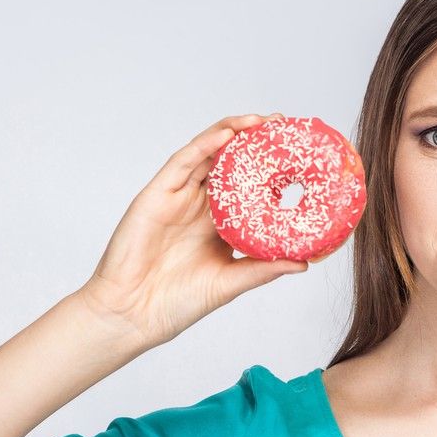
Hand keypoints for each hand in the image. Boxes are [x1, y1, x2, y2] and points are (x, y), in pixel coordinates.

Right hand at [78, 113, 307, 346]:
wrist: (133, 314)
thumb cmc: (176, 302)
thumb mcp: (230, 283)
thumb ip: (263, 269)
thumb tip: (304, 263)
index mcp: (219, 225)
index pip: (248, 188)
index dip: (271, 170)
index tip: (299, 157)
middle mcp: (200, 206)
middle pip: (230, 163)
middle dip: (255, 141)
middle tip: (283, 126)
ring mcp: (179, 197)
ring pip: (208, 153)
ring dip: (233, 133)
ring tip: (261, 122)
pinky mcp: (157, 194)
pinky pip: (183, 162)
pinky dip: (205, 145)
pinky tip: (227, 135)